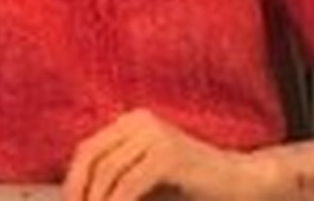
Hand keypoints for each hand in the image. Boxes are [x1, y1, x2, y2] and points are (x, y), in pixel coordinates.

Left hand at [63, 109, 263, 200]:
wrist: (240, 183)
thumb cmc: (190, 188)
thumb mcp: (145, 180)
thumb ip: (116, 181)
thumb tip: (78, 197)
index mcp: (132, 121)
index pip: (88, 149)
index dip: (72, 181)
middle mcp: (140, 120)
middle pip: (92, 157)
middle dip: (79, 191)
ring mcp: (155, 134)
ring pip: (108, 172)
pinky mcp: (168, 154)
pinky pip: (129, 184)